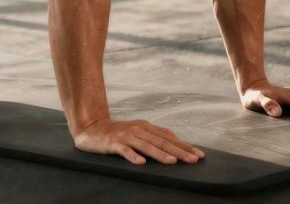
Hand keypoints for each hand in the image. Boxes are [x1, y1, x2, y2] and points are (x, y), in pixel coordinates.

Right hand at [73, 117, 204, 165]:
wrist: (91, 128)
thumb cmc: (117, 133)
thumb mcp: (138, 131)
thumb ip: (154, 136)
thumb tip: (176, 142)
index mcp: (146, 127)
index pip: (169, 137)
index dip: (185, 146)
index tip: (199, 155)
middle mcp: (138, 130)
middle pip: (162, 141)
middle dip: (179, 151)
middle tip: (193, 160)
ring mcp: (126, 136)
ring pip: (146, 146)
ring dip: (160, 154)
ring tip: (172, 162)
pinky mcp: (113, 143)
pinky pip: (125, 151)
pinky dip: (133, 156)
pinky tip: (141, 163)